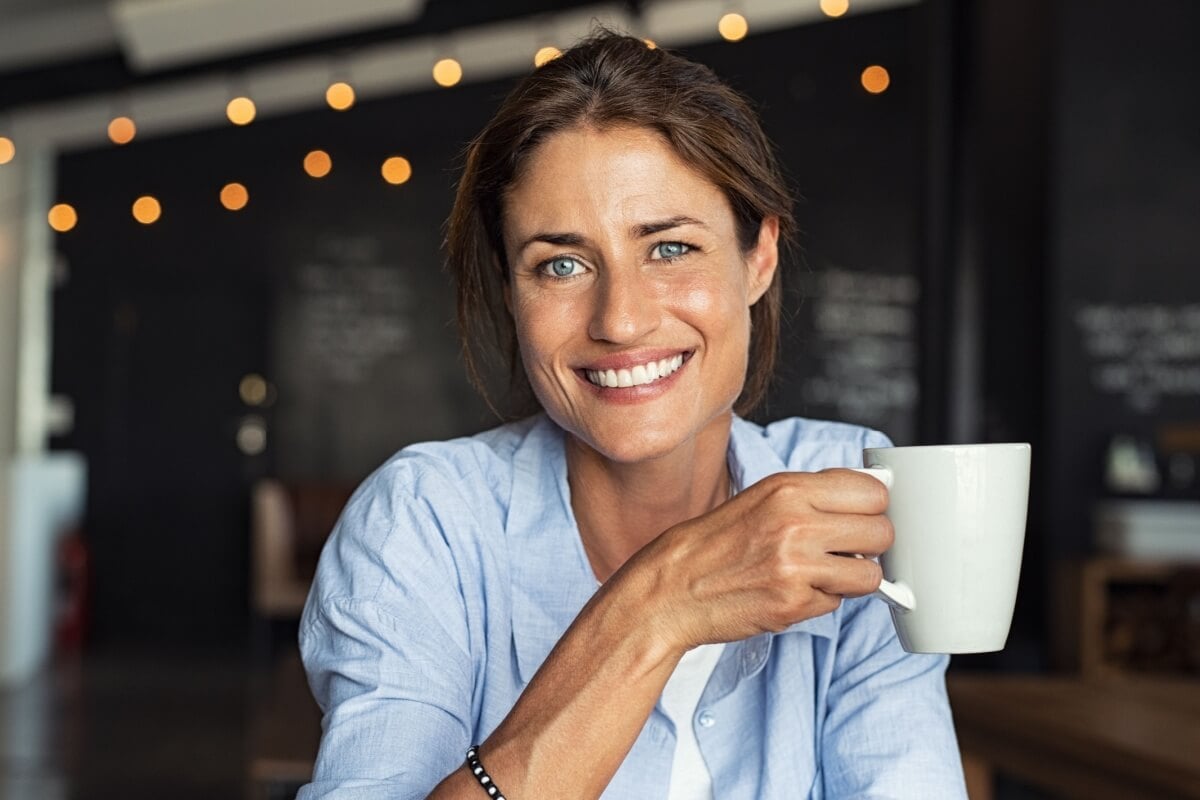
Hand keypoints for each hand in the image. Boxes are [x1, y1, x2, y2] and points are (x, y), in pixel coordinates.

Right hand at [628, 468, 893, 651]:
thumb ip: (813, 494)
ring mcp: (796, 567)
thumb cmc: (715, 543)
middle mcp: (795, 523)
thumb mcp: (761, 498)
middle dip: (870, 544)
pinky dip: (821, 600)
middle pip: (882, 532)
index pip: (873, 492)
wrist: (671, 588)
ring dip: (853, 578)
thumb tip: (873, 494)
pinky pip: (837, 604)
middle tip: (846, 550)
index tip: (863, 516)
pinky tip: (793, 591)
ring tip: (822, 573)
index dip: (873, 507)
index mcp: (788, 489)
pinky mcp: (793, 605)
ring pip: (870, 575)